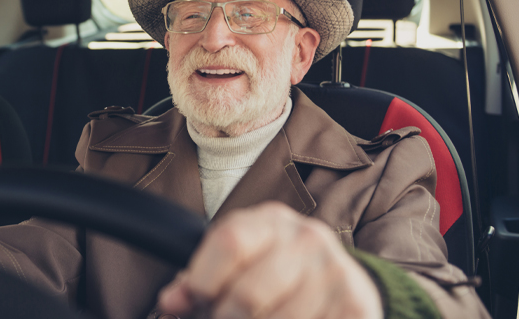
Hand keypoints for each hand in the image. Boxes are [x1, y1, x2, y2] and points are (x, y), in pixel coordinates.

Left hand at [158, 202, 382, 318]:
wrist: (340, 281)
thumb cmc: (273, 273)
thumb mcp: (239, 263)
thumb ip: (198, 280)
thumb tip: (171, 302)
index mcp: (269, 222)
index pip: (229, 242)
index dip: (202, 281)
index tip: (196, 301)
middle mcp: (306, 238)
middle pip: (247, 296)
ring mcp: (334, 272)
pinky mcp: (357, 305)